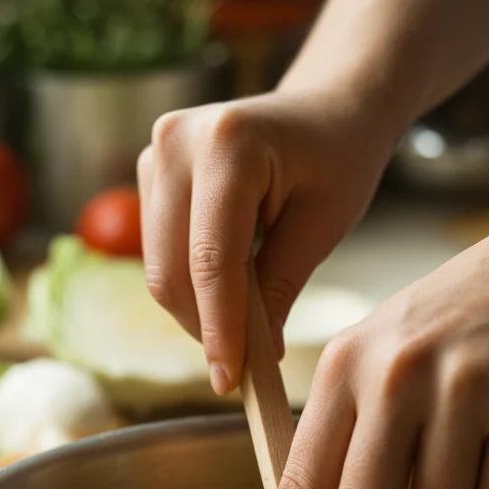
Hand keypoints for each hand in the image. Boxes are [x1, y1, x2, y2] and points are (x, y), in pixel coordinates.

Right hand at [137, 90, 392, 392]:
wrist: (328, 108)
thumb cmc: (338, 159)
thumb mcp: (322, 226)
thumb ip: (279, 289)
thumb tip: (250, 358)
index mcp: (226, 143)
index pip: (212, 260)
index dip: (220, 328)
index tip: (231, 380)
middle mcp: (175, 141)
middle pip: (172, 270)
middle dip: (205, 328)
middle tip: (242, 370)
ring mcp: (155, 155)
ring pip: (160, 269)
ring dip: (197, 312)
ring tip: (244, 330)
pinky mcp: (149, 174)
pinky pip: (159, 254)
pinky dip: (192, 288)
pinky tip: (230, 294)